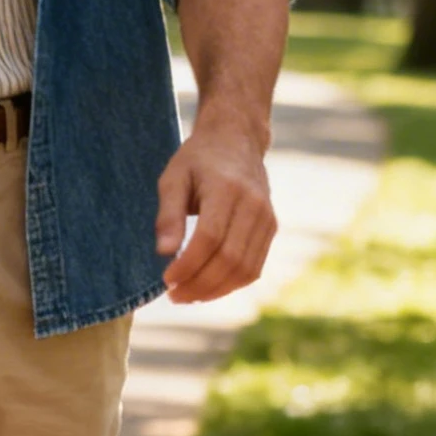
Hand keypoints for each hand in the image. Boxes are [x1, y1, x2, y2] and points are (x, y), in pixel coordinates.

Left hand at [155, 112, 275, 303]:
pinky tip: (209, 288)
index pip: (210, 238)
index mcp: (226, 189)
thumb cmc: (198, 160)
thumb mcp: (173, 178)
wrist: (237, 140)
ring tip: (188, 295)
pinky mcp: (271, 228)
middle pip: (229, 258)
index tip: (166, 279)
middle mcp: (253, 204)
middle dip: (200, 284)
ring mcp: (267, 218)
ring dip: (216, 290)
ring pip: (245, 269)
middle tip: (174, 295)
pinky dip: (232, 284)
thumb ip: (168, 215)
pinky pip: (255, 267)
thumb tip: (163, 252)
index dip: (188, 264)